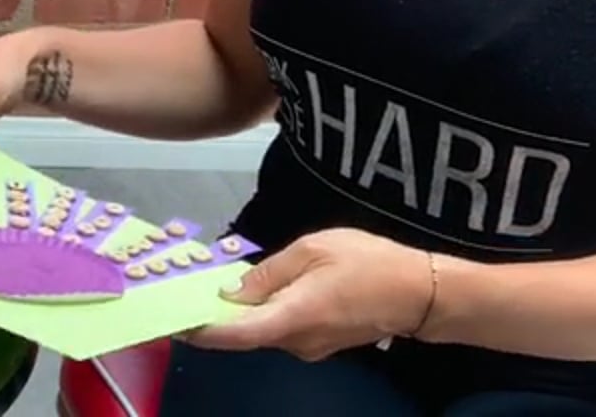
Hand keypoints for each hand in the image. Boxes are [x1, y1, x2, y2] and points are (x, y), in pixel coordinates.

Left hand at [179, 228, 434, 361]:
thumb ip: (269, 273)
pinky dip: (265, 313)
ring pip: (264, 330)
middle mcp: (297, 341)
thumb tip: (233, 292)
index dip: (201, 331)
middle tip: (187, 292)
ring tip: (219, 285)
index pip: (235, 335)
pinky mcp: (321, 344)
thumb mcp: (313, 250)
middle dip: (217, 316)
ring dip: (243, 313)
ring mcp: (311, 347)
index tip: (173, 322)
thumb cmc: (369, 263)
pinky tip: (258, 292)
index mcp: (292, 317)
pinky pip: (283, 328)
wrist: (421, 292)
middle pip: (245, 333)